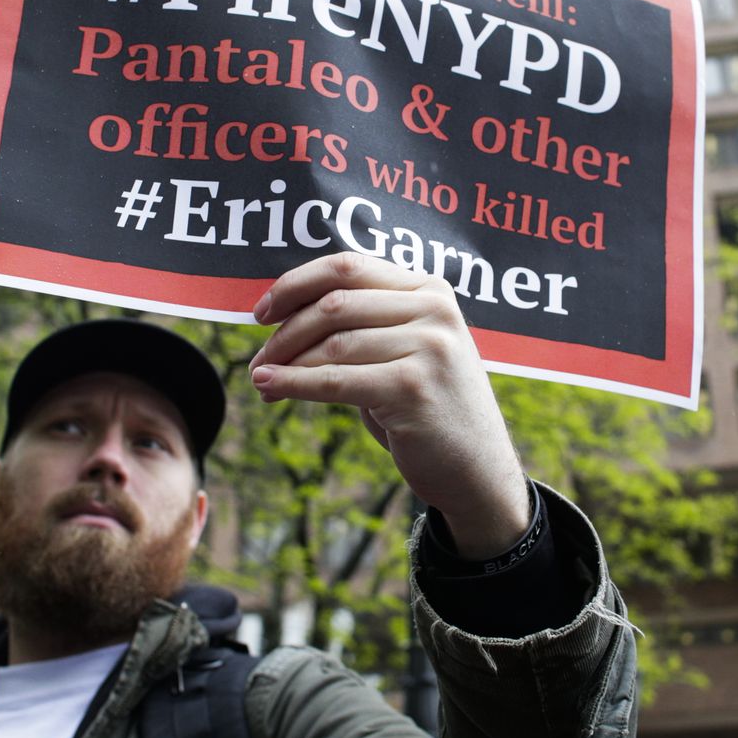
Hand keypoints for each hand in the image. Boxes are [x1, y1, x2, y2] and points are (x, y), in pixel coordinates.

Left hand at [249, 252, 531, 558]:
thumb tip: (283, 313)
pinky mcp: (412, 388)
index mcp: (431, 289)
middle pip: (335, 304)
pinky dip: (293, 383)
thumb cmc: (429, 409)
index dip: (297, 284)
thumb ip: (366, 322)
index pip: (349, 266)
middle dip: (285, 332)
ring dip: (285, 362)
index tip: (263, 311)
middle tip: (259, 359)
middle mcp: (434, 310)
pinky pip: (335, 380)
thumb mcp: (407, 351)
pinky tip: (268, 387)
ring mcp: (428, 347)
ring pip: (332, 343)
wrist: (477, 471)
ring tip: (262, 381)